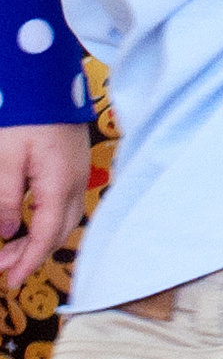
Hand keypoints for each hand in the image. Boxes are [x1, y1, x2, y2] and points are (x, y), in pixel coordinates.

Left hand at [0, 125, 85, 290]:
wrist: (46, 75)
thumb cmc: (24, 113)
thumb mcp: (3, 158)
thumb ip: (5, 199)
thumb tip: (8, 233)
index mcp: (60, 182)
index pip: (48, 234)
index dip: (29, 261)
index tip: (10, 282)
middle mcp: (76, 179)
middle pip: (61, 230)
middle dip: (34, 254)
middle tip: (2, 268)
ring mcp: (78, 170)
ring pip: (65, 217)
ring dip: (40, 238)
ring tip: (10, 250)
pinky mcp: (73, 162)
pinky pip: (64, 202)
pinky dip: (46, 221)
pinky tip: (26, 222)